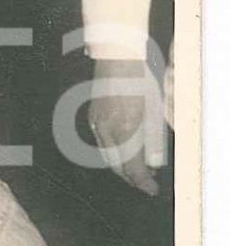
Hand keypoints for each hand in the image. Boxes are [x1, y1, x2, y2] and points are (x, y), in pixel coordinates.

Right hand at [87, 59, 163, 195]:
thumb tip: (154, 162)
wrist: (116, 56)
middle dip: (131, 178)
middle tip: (146, 181)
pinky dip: (113, 152)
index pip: (132, 168)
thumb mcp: (153, 110)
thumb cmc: (139, 79)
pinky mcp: (93, 117)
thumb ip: (152, 138)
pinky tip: (123, 150)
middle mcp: (107, 130)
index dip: (142, 182)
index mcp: (125, 129)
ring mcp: (97, 124)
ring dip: (121, 166)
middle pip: (116, 166)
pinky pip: (102, 143)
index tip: (152, 189)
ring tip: (137, 168)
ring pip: (107, 156)